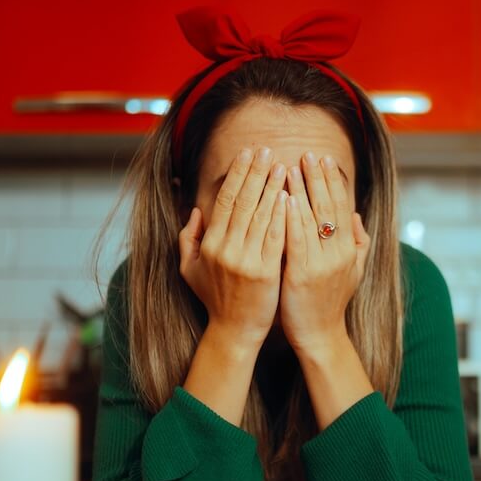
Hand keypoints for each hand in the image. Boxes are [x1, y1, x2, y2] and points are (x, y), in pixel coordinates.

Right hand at [178, 146, 287, 348]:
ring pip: (260, 216)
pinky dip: (282, 215)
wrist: (234, 330)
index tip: (247, 154)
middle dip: (256, 172)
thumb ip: (189, 238)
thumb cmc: (215, 298)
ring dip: (272, 187)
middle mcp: (226, 249)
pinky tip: (290, 197)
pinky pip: (275, 237)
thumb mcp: (190, 269)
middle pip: (243, 202)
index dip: (237, 175)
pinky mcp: (265, 272)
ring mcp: (246, 261)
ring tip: (282, 165)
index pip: (225, 200)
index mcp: (210, 244)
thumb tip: (195, 211)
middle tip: (267, 150)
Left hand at [280, 151, 369, 356]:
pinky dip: (292, 217)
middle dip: (317, 178)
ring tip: (290, 167)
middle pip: (328, 206)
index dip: (333, 182)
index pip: (341, 206)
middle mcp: (339, 253)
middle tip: (308, 154)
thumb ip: (358, 243)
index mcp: (349, 249)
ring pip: (312, 218)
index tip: (324, 160)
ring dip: (301, 190)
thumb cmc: (330, 303)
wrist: (320, 335)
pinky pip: (296, 239)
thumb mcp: (352, 272)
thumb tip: (356, 216)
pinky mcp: (301, 274)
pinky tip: (285, 198)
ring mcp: (321, 263)